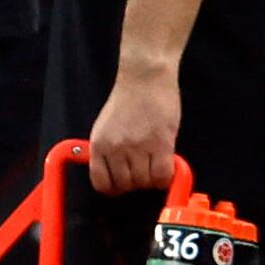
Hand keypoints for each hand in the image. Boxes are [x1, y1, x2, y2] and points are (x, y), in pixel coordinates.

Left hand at [87, 65, 180, 194]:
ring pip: (145, 182)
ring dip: (151, 178)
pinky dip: (165, 176)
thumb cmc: (127, 97)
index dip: (114, 187)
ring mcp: (139, 148)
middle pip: (126, 185)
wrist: (145, 77)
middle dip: (135, 182)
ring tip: (155, 163)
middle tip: (143, 169)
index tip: (122, 183)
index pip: (102, 183)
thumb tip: (114, 172)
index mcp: (99, 144)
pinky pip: (162, 176)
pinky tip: (165, 166)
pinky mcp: (161, 144)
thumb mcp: (106, 125)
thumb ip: (108, 149)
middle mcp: (116, 149)